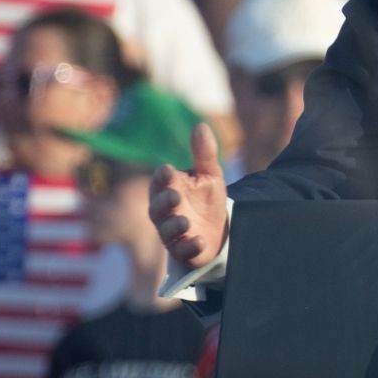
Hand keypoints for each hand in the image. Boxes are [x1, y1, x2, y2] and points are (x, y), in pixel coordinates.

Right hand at [150, 123, 228, 266]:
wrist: (219, 230)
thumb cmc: (206, 199)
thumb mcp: (210, 175)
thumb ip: (204, 154)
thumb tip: (200, 126)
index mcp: (168, 188)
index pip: (160, 181)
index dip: (162, 177)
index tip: (168, 171)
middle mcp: (165, 211)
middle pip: (157, 207)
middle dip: (164, 202)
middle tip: (175, 196)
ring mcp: (172, 233)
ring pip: (166, 231)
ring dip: (174, 225)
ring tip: (185, 221)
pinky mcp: (183, 251)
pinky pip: (182, 251)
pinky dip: (189, 246)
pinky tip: (199, 241)